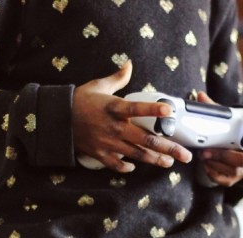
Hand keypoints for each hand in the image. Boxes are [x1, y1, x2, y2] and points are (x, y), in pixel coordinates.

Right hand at [73, 61, 192, 172]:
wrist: (56, 119)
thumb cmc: (79, 100)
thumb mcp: (98, 85)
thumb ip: (118, 78)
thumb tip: (129, 64)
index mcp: (115, 108)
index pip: (137, 108)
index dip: (154, 110)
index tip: (170, 110)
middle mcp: (115, 128)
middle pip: (146, 140)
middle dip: (168, 148)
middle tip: (185, 155)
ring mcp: (108, 143)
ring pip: (137, 154)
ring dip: (155, 160)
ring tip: (170, 163)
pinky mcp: (100, 154)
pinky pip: (116, 165)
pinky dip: (126, 167)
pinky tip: (135, 168)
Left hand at [195, 91, 242, 186]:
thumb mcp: (241, 117)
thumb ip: (222, 109)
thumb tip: (200, 96)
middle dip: (224, 156)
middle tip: (207, 151)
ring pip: (236, 172)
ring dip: (217, 164)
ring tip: (203, 156)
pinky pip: (229, 181)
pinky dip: (215, 174)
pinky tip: (206, 166)